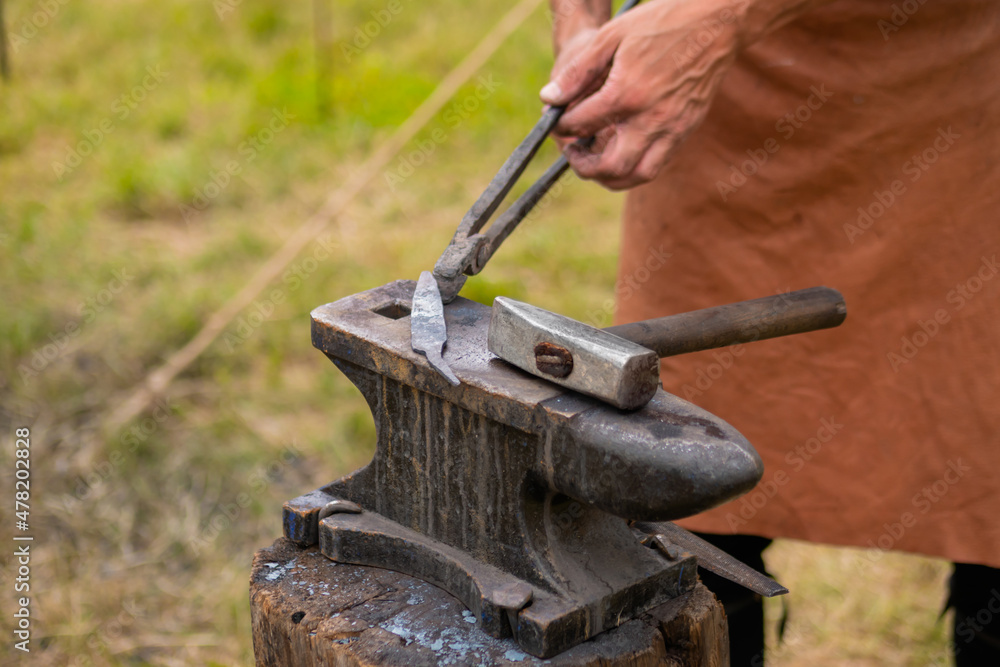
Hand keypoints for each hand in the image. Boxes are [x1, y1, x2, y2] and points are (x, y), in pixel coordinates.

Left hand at [541, 0, 744, 189]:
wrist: (715, 23)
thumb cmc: (660, 23)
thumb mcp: (611, 37)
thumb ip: (578, 72)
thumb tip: (549, 98)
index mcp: (628, 94)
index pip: (581, 126)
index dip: (561, 125)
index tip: (558, 119)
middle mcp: (652, 119)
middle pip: (610, 167)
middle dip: (584, 166)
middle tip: (574, 149)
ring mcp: (673, 128)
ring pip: (637, 175)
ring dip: (610, 177)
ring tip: (596, 158)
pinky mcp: (687, 130)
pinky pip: (657, 164)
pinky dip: (635, 167)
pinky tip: (622, 149)